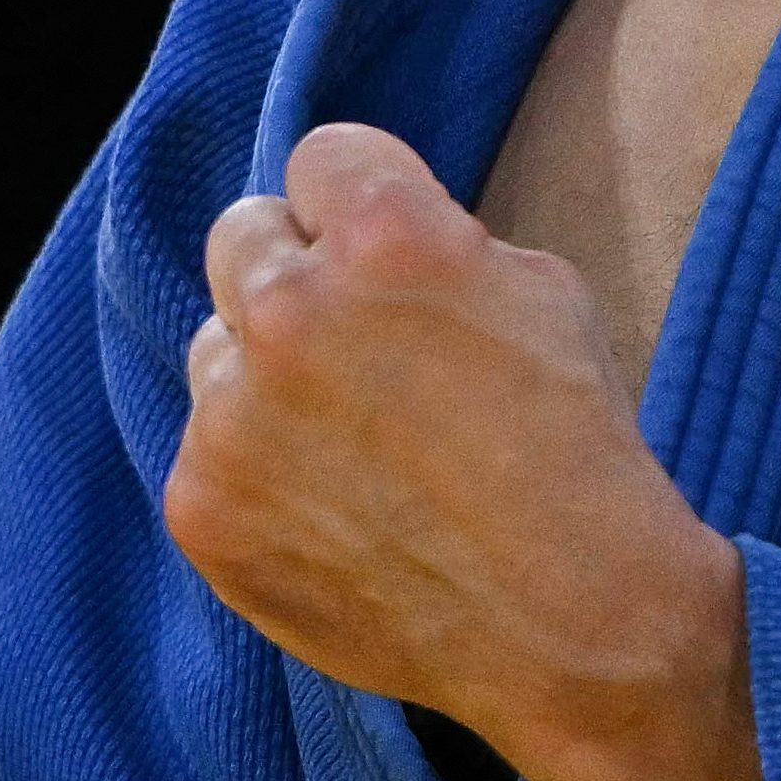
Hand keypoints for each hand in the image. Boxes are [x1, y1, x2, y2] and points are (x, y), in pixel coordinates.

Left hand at [165, 125, 780, 780]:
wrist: (577, 623)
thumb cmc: (576, 451)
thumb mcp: (541, 292)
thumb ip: (433, 240)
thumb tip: (352, 238)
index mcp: (387, 237)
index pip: (322, 157)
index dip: (364, 203)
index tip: (387, 253)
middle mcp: (293, 312)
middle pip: (243, 235)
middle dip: (298, 271)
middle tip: (360, 341)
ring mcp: (234, 417)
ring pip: (215, 348)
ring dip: (269, 376)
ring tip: (360, 445)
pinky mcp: (204, 507)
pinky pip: (208, 451)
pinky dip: (260, 473)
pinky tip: (339, 513)